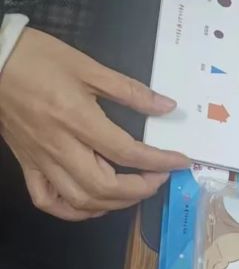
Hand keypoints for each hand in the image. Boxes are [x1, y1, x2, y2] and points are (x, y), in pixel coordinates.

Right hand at [0, 29, 189, 220]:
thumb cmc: (37, 58)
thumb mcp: (88, 67)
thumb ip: (130, 91)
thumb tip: (166, 107)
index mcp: (77, 120)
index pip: (127, 152)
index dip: (159, 161)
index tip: (180, 161)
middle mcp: (59, 147)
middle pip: (105, 186)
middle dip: (140, 189)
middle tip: (158, 177)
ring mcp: (41, 160)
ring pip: (80, 200)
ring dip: (114, 203)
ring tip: (134, 190)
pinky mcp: (27, 164)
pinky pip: (48, 201)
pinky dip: (73, 211)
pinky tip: (93, 203)